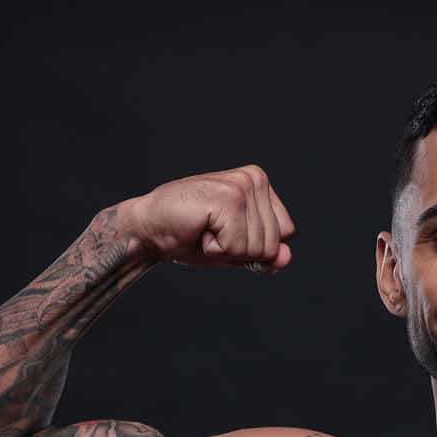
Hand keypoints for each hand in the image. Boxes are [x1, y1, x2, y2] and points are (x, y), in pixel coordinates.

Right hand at [122, 165, 295, 272]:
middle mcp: (254, 178)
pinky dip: (215, 249)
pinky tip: (199, 229)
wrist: (149, 229)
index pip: (286, 233)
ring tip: (204, 229)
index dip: (255, 246)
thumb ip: (264, 255)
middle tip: (211, 231)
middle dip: (240, 250)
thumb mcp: (235, 250)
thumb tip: (286, 258)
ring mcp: (241, 186)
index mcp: (260, 183)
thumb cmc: (190, 237)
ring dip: (226, 249)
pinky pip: (237, 247)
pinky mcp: (227, 199)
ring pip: (258, 248)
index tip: (226, 232)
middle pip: (273, 243)